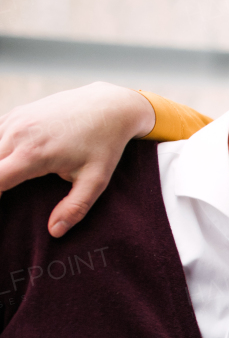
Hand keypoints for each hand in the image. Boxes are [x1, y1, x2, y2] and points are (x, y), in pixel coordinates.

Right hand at [0, 82, 155, 235]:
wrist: (108, 106)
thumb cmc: (104, 145)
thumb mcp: (96, 181)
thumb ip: (75, 208)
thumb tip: (55, 232)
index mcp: (33, 154)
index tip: (4, 206)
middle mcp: (17, 134)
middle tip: (8, 197)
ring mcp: (14, 121)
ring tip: (10, 183)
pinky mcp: (15, 114)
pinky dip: (0, 152)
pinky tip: (11, 163)